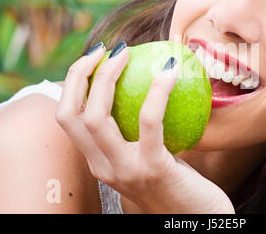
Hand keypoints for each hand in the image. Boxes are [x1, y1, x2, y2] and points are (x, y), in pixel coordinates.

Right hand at [55, 42, 234, 213]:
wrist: (197, 220)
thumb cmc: (179, 182)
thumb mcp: (150, 155)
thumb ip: (140, 130)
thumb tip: (148, 80)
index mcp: (98, 161)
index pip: (67, 117)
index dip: (72, 82)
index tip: (93, 56)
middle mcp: (103, 167)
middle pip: (72, 114)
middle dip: (81, 74)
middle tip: (106, 48)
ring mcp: (124, 170)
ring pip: (96, 118)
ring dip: (107, 77)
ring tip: (126, 52)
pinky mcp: (153, 169)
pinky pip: (148, 121)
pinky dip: (157, 91)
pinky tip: (170, 69)